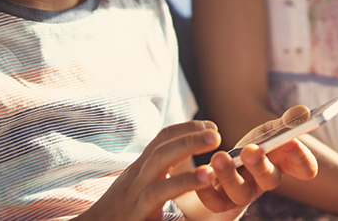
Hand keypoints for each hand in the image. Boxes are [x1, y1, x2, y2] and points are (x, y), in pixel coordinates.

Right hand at [78, 120, 221, 220]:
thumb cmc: (121, 213)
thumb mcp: (138, 188)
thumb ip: (157, 175)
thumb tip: (179, 163)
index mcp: (141, 169)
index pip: (162, 138)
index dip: (187, 128)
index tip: (210, 125)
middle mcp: (137, 176)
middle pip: (162, 146)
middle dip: (189, 135)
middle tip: (216, 133)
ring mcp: (135, 192)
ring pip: (159, 163)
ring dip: (187, 153)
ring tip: (213, 150)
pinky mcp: (138, 211)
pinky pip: (158, 194)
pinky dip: (182, 184)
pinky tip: (204, 180)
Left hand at [193, 105, 319, 212]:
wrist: (230, 161)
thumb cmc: (256, 143)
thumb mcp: (270, 129)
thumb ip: (286, 122)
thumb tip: (302, 112)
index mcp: (285, 163)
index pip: (305, 169)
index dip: (301, 158)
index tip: (291, 141)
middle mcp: (267, 181)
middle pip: (271, 180)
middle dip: (261, 165)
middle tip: (251, 149)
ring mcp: (245, 192)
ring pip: (242, 193)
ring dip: (230, 176)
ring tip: (220, 157)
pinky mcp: (223, 200)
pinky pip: (216, 202)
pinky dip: (207, 190)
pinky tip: (203, 171)